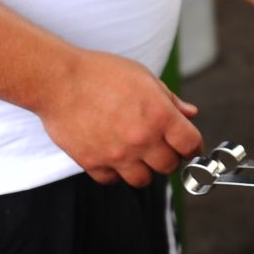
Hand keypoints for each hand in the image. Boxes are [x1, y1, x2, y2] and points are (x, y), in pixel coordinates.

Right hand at [36, 50, 203, 187]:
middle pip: (169, 166)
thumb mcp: (144, 77)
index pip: (190, 144)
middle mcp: (141, 139)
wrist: (59, 81)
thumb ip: (170, 100)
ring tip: (138, 155)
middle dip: (170, 158)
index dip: (193, 147)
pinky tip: (114, 156)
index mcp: (159, 116)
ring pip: (143, 180)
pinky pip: (112, 180)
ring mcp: (117, 154)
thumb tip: (190, 113)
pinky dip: (116, 172)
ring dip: (145, 169)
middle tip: (163, 149)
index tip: (189, 147)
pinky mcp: (93, 163)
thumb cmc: (101, 73)